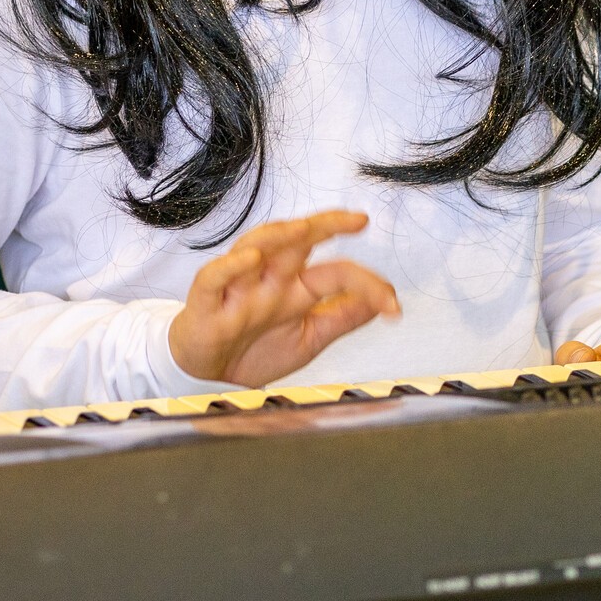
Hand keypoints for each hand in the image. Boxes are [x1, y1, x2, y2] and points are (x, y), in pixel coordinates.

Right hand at [166, 210, 399, 386]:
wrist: (211, 380)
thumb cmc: (254, 352)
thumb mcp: (310, 338)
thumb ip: (343, 317)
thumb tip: (383, 301)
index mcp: (296, 288)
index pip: (336, 272)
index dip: (366, 283)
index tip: (393, 305)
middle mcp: (270, 281)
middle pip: (296, 242)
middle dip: (325, 225)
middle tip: (356, 220)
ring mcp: (238, 289)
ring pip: (255, 247)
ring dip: (279, 235)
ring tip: (305, 228)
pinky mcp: (207, 304)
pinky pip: (215, 278)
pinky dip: (231, 266)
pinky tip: (251, 259)